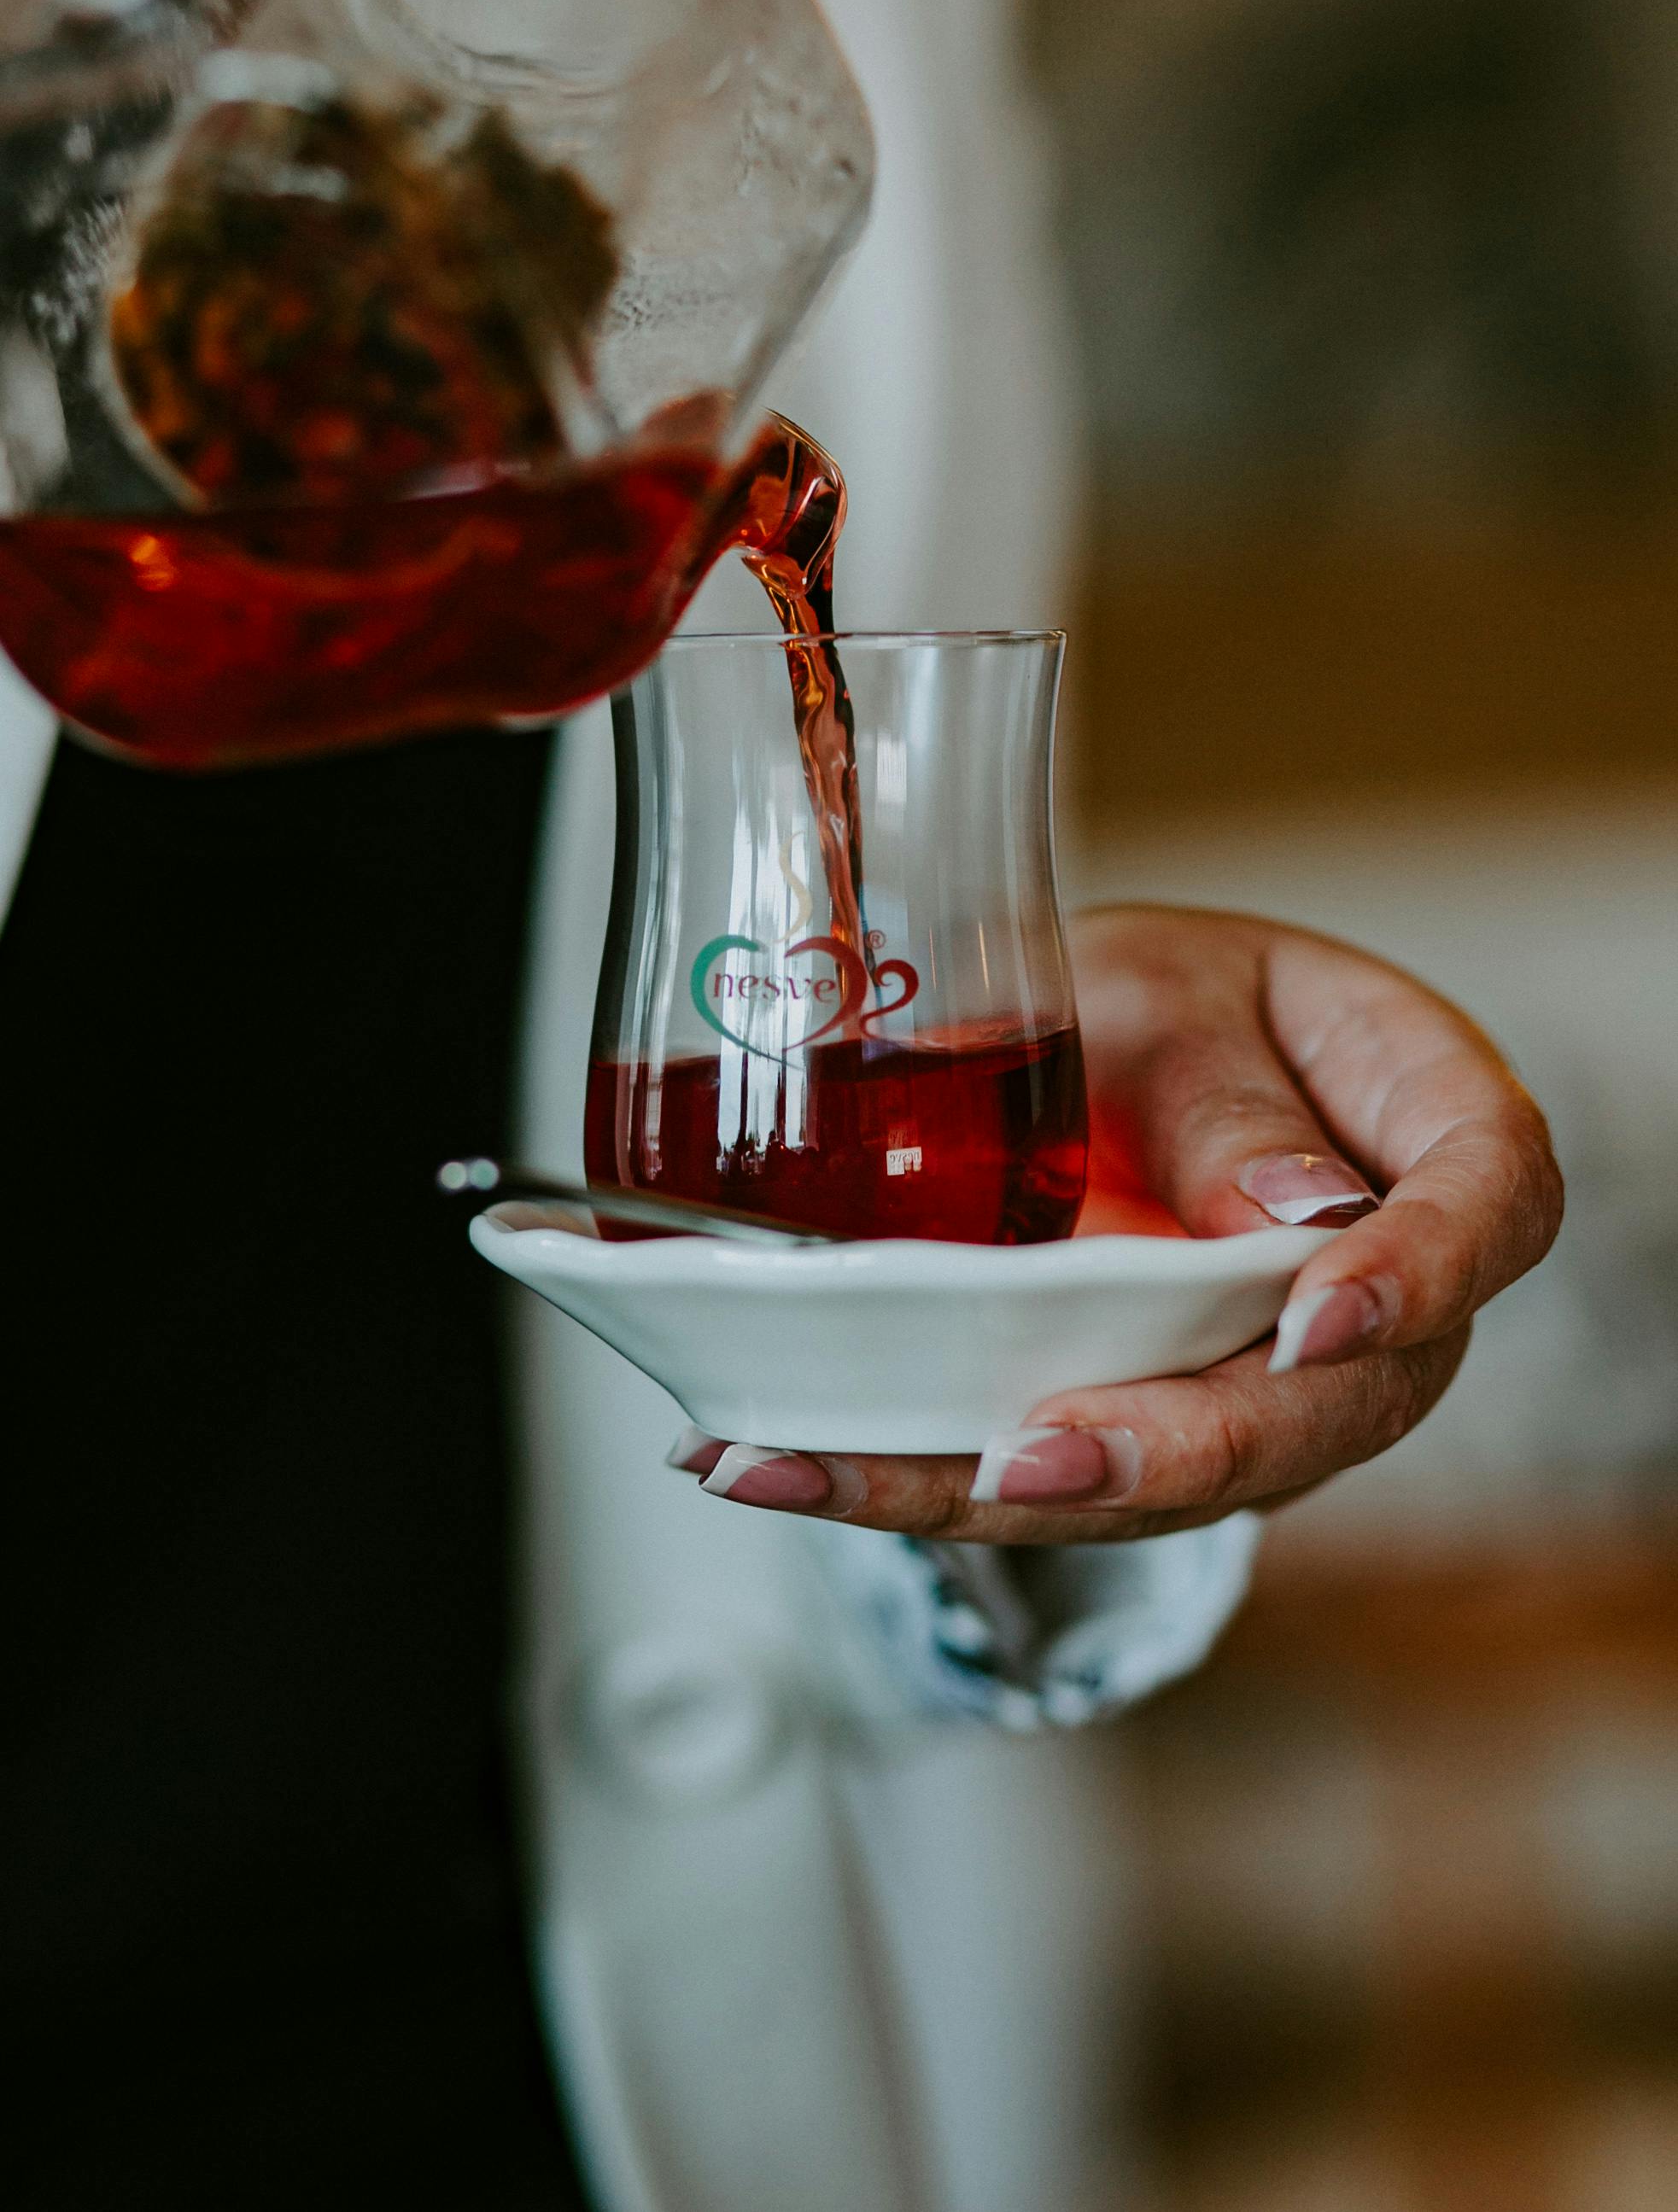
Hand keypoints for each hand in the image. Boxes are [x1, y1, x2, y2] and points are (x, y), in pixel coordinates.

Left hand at [673, 906, 1563, 1543]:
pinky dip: (915, 1475)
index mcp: (1433, 1133)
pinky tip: (774, 1458)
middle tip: (1023, 1458)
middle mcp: (1378, 1295)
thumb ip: (1228, 1097)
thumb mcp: (1179, 988)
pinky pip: (1062, 1474)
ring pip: (1176, 1481)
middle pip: (1330, 1408)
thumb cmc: (1173, 996)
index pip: (1489, 1213)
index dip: (1419, 1279)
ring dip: (995, 1496)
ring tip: (818, 1467)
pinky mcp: (1154, 1426)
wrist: (1101, 1045)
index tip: (1311, 1320)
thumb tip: (1300, 1224)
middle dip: (1172, 1451)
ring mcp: (1268, 1384)